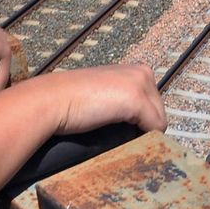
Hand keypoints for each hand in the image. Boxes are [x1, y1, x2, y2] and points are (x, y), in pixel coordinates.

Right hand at [32, 64, 166, 135]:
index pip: (153, 102)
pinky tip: (124, 139)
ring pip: (159, 121)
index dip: (141, 119)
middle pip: (159, 111)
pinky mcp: (137, 99)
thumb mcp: (103, 95)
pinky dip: (143, 138)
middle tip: (121, 135)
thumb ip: (121, 101)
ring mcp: (141, 84)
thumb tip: (135, 124)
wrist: (50, 100)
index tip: (125, 128)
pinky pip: (155, 128)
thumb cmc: (70, 101)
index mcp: (135, 69)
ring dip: (142, 133)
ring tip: (119, 137)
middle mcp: (142, 72)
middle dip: (143, 126)